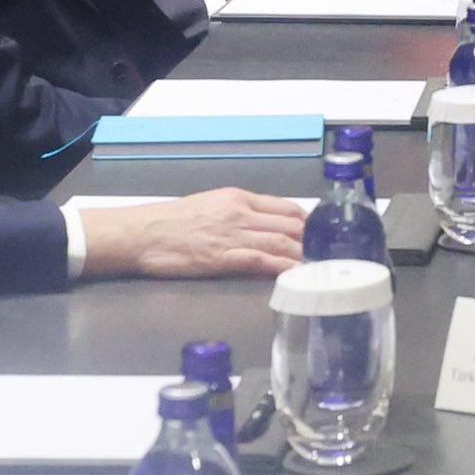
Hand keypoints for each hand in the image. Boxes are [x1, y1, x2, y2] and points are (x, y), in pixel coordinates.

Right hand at [70, 187, 310, 278]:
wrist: (140, 233)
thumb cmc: (167, 223)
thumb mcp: (208, 206)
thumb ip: (236, 214)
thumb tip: (261, 226)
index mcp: (238, 198)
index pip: (285, 207)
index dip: (309, 221)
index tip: (323, 234)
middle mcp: (241, 213)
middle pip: (291, 225)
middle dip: (316, 240)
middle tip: (335, 255)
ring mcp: (234, 235)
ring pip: (283, 243)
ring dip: (307, 256)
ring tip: (327, 268)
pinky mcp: (225, 258)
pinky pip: (263, 262)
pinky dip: (285, 268)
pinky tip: (300, 276)